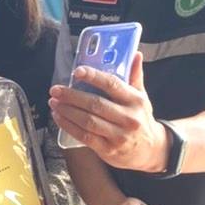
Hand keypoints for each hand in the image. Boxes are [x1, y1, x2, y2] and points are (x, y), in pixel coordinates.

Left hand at [50, 55, 168, 172]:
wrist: (150, 150)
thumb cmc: (141, 118)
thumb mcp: (142, 97)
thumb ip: (135, 76)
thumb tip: (135, 53)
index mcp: (136, 100)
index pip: (112, 84)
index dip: (93, 77)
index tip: (77, 71)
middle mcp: (129, 118)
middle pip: (95, 104)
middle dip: (71, 96)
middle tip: (55, 90)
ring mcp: (119, 136)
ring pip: (87, 121)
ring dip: (67, 111)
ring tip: (54, 102)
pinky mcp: (108, 150)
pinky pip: (84, 136)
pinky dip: (69, 126)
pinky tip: (59, 117)